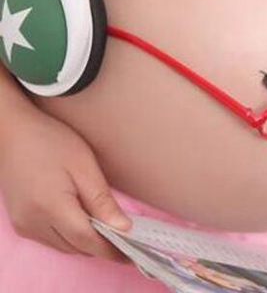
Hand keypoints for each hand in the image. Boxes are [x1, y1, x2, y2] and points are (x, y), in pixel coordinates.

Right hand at [0, 110, 131, 261]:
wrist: (11, 133)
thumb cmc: (50, 142)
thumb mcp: (84, 167)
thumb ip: (102, 201)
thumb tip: (123, 228)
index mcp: (51, 207)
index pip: (88, 241)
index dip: (112, 250)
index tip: (133, 253)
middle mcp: (33, 222)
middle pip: (77, 247)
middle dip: (103, 247)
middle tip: (129, 242)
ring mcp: (24, 224)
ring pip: (65, 246)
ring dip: (87, 243)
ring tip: (112, 233)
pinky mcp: (21, 222)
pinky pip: (52, 239)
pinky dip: (71, 237)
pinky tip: (86, 224)